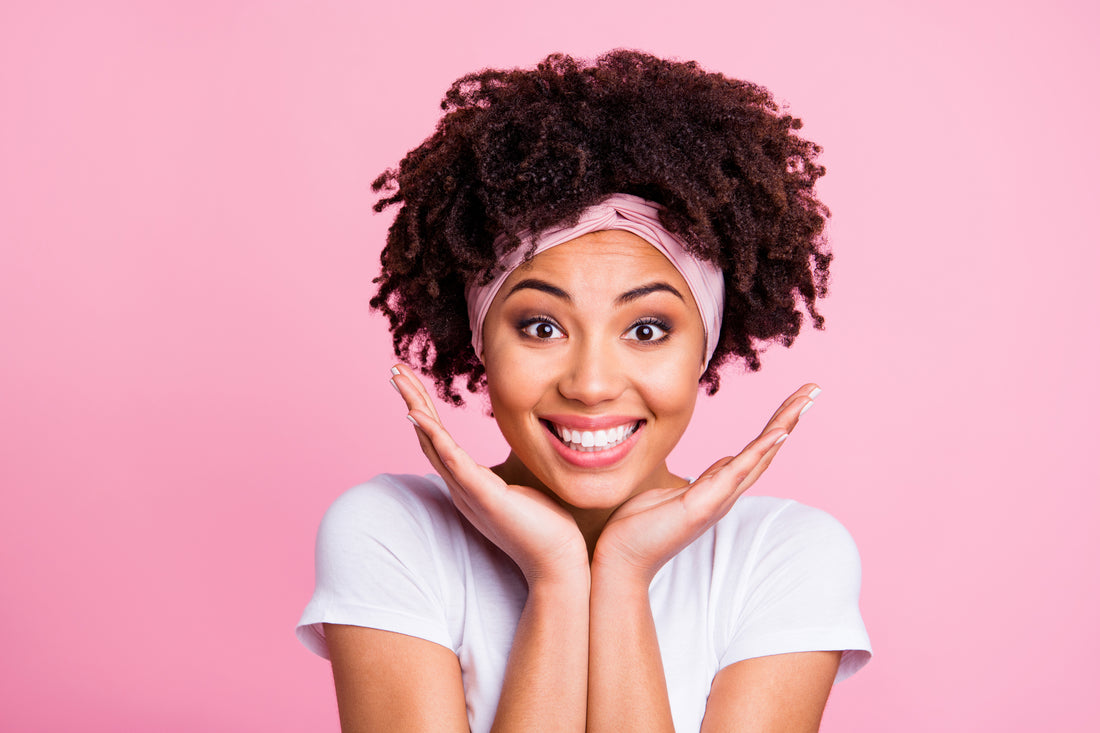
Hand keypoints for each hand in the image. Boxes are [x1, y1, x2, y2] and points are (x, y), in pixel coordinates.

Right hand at [390, 365, 588, 584]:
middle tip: (394, 368)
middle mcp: (461, 487)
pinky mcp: (485, 498)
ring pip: (434, 444)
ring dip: (416, 409)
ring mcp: (470, 492)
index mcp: (469, 482)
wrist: (557, 562)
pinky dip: (435, 439)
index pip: (438, 438)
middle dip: (412, 399)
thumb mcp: (523, 480)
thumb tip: (521, 436)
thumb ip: (513, 460)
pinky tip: (418, 416)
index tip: (411, 378)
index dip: (423, 407)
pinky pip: (454, 464)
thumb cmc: (544, 524)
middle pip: (427, 436)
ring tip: (400, 381)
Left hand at [592, 384, 820, 583]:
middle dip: (790, 418)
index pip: (754, 451)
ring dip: (783, 426)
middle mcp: (724, 495)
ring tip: (805, 401)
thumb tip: (723, 463)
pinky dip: (760, 452)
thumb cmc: (639, 528)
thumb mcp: (673, 493)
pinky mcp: (702, 506)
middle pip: (766, 450)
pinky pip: (737, 473)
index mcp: (717, 489)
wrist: (621, 561)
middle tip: (813, 390)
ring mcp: (716, 500)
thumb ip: (700, 479)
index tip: (796, 400)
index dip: (776, 426)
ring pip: (758, 456)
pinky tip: (779, 432)